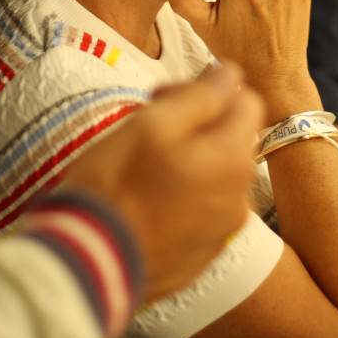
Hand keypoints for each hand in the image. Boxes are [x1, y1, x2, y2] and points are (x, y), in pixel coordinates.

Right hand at [59, 63, 264, 300]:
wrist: (90, 262)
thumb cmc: (116, 187)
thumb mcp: (153, 123)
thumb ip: (199, 95)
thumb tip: (228, 75)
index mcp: (233, 158)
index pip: (247, 100)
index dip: (207, 89)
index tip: (165, 96)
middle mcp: (240, 196)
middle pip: (230, 138)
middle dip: (196, 124)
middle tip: (145, 125)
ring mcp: (222, 230)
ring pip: (214, 175)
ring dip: (188, 160)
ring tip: (141, 165)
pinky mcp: (200, 254)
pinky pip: (201, 210)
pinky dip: (181, 197)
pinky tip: (143, 200)